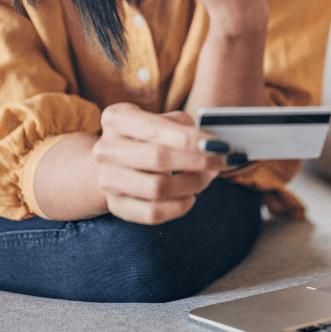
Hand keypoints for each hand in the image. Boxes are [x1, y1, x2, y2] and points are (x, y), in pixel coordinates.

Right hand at [91, 102, 227, 224]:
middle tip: (225, 161)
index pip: (156, 129)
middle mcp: (105, 149)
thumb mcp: (165, 121)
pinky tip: (190, 197)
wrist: (117, 162)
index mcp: (116, 118)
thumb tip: (216, 146)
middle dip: (199, 161)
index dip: (191, 138)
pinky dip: (178, 207)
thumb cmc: (151, 136)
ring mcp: (107, 179)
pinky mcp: (116, 205)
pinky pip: (152, 214)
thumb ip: (187, 128)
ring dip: (192, 184)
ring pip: (157, 188)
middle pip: (158, 158)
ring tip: (208, 177)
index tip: (221, 145)